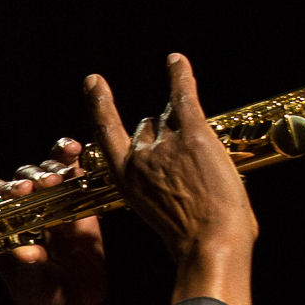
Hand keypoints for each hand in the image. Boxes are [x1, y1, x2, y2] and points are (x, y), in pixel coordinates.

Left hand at [0, 138, 105, 304]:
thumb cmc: (44, 299)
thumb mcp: (34, 289)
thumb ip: (29, 270)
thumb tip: (26, 252)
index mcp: (3, 228)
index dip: (2, 192)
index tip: (18, 193)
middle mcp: (25, 211)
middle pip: (20, 180)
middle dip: (29, 178)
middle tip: (42, 185)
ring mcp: (52, 204)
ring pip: (46, 172)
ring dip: (51, 168)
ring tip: (60, 177)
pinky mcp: (77, 202)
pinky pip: (73, 175)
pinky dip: (73, 160)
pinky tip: (75, 151)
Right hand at [84, 54, 257, 304]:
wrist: (210, 244)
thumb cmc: (192, 239)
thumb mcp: (161, 216)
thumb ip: (161, 190)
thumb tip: (175, 174)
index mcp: (127, 181)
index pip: (107, 134)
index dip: (101, 105)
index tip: (94, 81)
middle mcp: (140, 158)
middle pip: (146, 129)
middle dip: (165, 139)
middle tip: (188, 166)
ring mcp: (165, 145)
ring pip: (169, 121)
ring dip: (184, 131)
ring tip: (201, 155)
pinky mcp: (193, 136)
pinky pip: (182, 97)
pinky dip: (179, 76)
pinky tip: (175, 60)